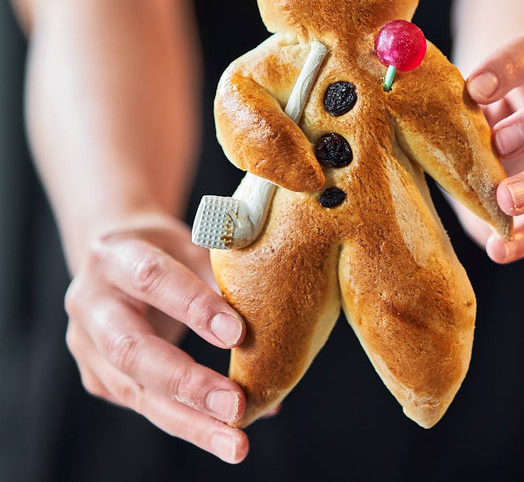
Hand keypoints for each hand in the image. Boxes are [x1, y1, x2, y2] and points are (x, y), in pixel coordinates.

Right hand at [63, 215, 248, 462]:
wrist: (113, 256)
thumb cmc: (165, 248)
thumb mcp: (190, 243)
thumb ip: (221, 274)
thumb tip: (274, 317)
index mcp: (115, 256)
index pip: (152, 279)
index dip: (193, 306)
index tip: (237, 334)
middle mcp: (92, 303)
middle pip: (132, 349)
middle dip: (187, 382)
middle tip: (236, 406)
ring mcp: (87, 345)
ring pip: (135, 391)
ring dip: (189, 421)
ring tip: (235, 443)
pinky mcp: (97, 377)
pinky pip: (142, 404)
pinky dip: (185, 421)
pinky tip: (221, 434)